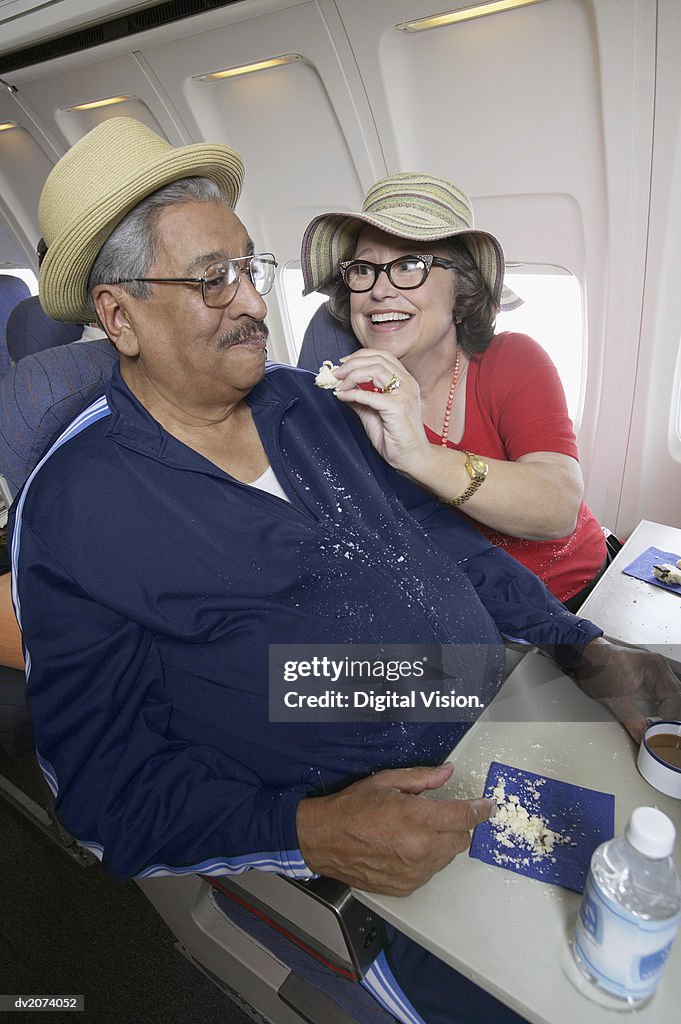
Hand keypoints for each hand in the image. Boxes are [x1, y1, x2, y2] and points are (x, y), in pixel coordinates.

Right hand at [296, 763, 495, 895]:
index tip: (487, 807)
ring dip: (441, 843)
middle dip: (455, 825)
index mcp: (417, 819)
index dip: (480, 810)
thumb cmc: (351, 809)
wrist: (323, 840)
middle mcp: (420, 849)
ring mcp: (414, 872)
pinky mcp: (406, 887)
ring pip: (447, 857)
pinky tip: (405, 847)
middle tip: (435, 814)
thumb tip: (447, 773)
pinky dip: (426, 859)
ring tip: (413, 831)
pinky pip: (430, 871)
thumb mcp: (386, 781)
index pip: (464, 817)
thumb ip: (422, 778)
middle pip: (461, 839)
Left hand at [331, 350, 429, 473]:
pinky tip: (343, 397)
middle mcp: (407, 383)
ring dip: (352, 375)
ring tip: (340, 385)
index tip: (343, 363)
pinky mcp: (397, 408)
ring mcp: (404, 394)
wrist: (412, 457)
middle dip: (352, 363)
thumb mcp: (372, 413)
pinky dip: (353, 393)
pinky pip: (370, 394)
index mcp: (405, 381)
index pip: (383, 356)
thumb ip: (360, 399)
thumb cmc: (396, 438)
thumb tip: (342, 389)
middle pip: (377, 358)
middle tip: (336, 374)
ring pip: (375, 370)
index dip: (360, 356)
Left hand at [572, 637, 680, 741]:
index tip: (660, 731)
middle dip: (671, 717)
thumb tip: (642, 734)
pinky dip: (662, 714)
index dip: (669, 716)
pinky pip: (663, 702)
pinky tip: (656, 725)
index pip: (674, 696)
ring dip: (668, 717)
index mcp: (655, 666)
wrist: (585, 657)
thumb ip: (630, 717)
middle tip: (662, 734)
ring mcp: (656, 678)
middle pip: (677, 699)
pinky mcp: (650, 686)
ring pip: (672, 701)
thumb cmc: (597, 665)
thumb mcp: (612, 695)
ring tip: (659, 731)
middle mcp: (659, 671)